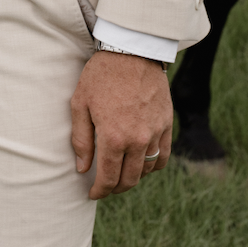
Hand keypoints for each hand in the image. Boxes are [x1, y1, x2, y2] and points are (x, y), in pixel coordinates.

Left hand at [70, 50, 172, 198]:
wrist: (131, 51)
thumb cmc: (101, 75)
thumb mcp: (80, 104)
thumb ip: (81, 139)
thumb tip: (83, 168)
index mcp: (113, 137)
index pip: (108, 178)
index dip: (99, 191)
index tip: (93, 194)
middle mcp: (137, 140)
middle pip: (129, 180)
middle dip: (115, 188)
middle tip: (105, 188)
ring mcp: (155, 133)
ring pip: (146, 171)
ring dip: (133, 178)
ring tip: (120, 175)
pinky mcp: (167, 125)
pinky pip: (163, 157)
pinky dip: (153, 166)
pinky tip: (142, 165)